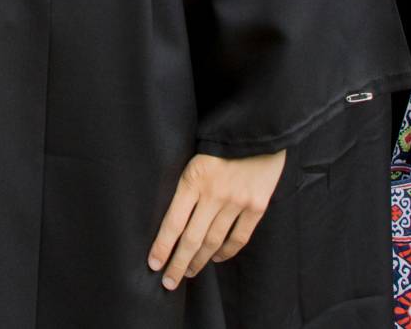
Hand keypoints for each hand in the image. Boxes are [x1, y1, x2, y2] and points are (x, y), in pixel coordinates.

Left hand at [148, 150, 284, 289]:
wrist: (257, 128)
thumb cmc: (218, 138)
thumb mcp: (192, 153)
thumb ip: (184, 180)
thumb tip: (169, 209)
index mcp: (193, 179)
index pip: (173, 222)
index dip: (162, 246)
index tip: (152, 263)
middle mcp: (214, 195)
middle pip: (192, 239)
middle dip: (178, 263)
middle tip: (168, 282)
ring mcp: (238, 202)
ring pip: (214, 242)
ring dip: (199, 261)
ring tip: (188, 272)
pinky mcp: (257, 206)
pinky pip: (239, 237)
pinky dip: (226, 252)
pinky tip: (215, 258)